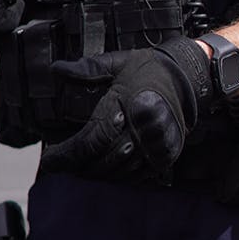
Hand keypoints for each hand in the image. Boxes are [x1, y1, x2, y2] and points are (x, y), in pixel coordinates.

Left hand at [39, 38, 213, 180]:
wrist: (190, 79)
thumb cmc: (151, 69)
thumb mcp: (119, 62)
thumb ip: (87, 68)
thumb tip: (56, 69)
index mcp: (126, 107)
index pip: (90, 141)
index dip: (66, 155)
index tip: (48, 160)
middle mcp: (142, 131)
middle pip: (101, 162)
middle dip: (76, 167)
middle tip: (59, 165)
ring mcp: (155, 147)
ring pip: (116, 173)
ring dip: (94, 174)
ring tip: (77, 168)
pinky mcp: (164, 157)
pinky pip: (134, 177)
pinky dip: (115, 177)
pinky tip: (102, 170)